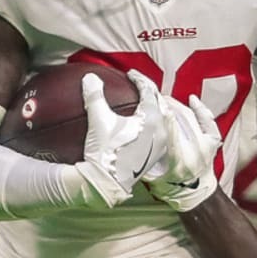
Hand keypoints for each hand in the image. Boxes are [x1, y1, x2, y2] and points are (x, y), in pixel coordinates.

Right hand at [74, 70, 166, 206]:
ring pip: (166, 117)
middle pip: (161, 102)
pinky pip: (164, 131)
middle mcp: (162, 130)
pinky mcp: (158, 154)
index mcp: (151, 119)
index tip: (130, 74)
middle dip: (150, 90)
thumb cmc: (104, 152)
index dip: (139, 79)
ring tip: (147, 101)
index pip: (149, 90)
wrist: (107, 183)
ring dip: (157, 106)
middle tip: (139, 84)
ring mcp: (162, 144)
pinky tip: (148, 123)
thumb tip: (90, 77)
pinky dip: (158, 121)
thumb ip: (95, 96)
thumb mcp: (98, 120)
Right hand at [144, 95, 221, 210]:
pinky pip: (208, 120)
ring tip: (164, 99)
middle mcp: (195, 152)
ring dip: (176, 105)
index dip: (164, 117)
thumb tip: (127, 142)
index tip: (155, 103)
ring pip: (191, 117)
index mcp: (179, 162)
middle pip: (181, 120)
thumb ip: (142, 162)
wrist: (197, 195)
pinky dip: (200, 108)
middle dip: (167, 106)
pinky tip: (192, 99)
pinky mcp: (213, 141)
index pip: (172, 134)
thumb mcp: (152, 178)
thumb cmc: (171, 188)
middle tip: (153, 97)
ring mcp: (206, 145)